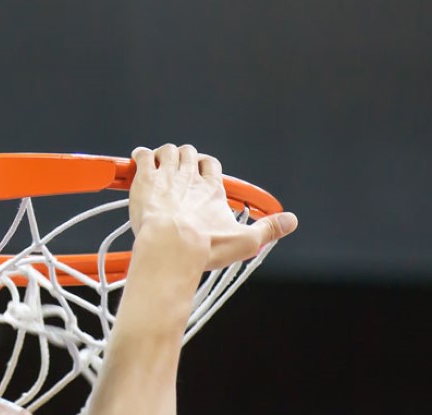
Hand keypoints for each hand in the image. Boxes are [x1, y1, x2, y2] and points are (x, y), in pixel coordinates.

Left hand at [129, 144, 297, 269]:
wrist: (174, 246)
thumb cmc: (205, 246)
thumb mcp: (246, 241)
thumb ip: (269, 230)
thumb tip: (291, 221)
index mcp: (211, 189)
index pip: (211, 165)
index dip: (206, 166)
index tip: (202, 173)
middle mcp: (191, 177)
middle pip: (189, 153)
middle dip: (185, 158)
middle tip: (179, 171)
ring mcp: (167, 175)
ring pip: (167, 150)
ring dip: (165, 155)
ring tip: (161, 166)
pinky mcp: (145, 179)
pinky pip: (143, 155)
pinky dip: (141, 156)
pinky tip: (139, 162)